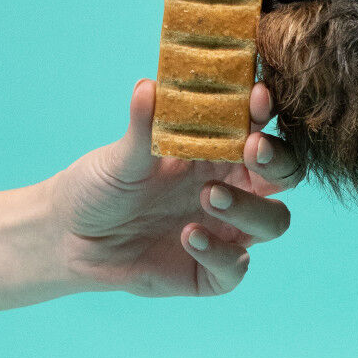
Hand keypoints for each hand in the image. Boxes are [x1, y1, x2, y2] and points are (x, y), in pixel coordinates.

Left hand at [50, 79, 302, 296]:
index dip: (265, 113)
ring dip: (250, 207)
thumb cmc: (102, 186)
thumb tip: (149, 85)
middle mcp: (235, 189)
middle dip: (278, 161)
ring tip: (209, 196)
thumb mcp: (119, 156)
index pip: (259, 128)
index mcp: (220, 153)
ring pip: (275, 221)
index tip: (256, 96)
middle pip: (287, 175)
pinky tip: (189, 235)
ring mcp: (229, 232)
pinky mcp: (213, 272)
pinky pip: (237, 267)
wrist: (70, 239)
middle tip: (253, 147)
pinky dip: (220, 252)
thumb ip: (143, 126)